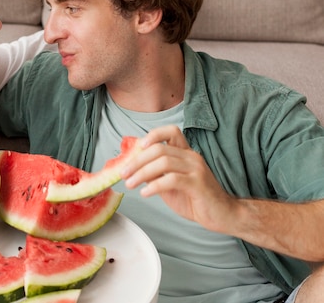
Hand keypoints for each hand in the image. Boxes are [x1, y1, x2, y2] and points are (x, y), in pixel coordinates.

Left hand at [119, 125, 235, 231]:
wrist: (222, 214)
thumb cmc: (195, 198)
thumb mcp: (170, 183)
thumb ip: (155, 172)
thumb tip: (132, 167)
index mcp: (186, 152)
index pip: (170, 131)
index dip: (153, 134)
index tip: (137, 147)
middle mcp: (191, 157)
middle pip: (159, 148)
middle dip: (137, 160)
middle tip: (124, 173)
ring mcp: (196, 169)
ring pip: (163, 162)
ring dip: (142, 173)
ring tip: (130, 184)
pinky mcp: (198, 184)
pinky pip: (172, 179)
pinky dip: (154, 185)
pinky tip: (145, 193)